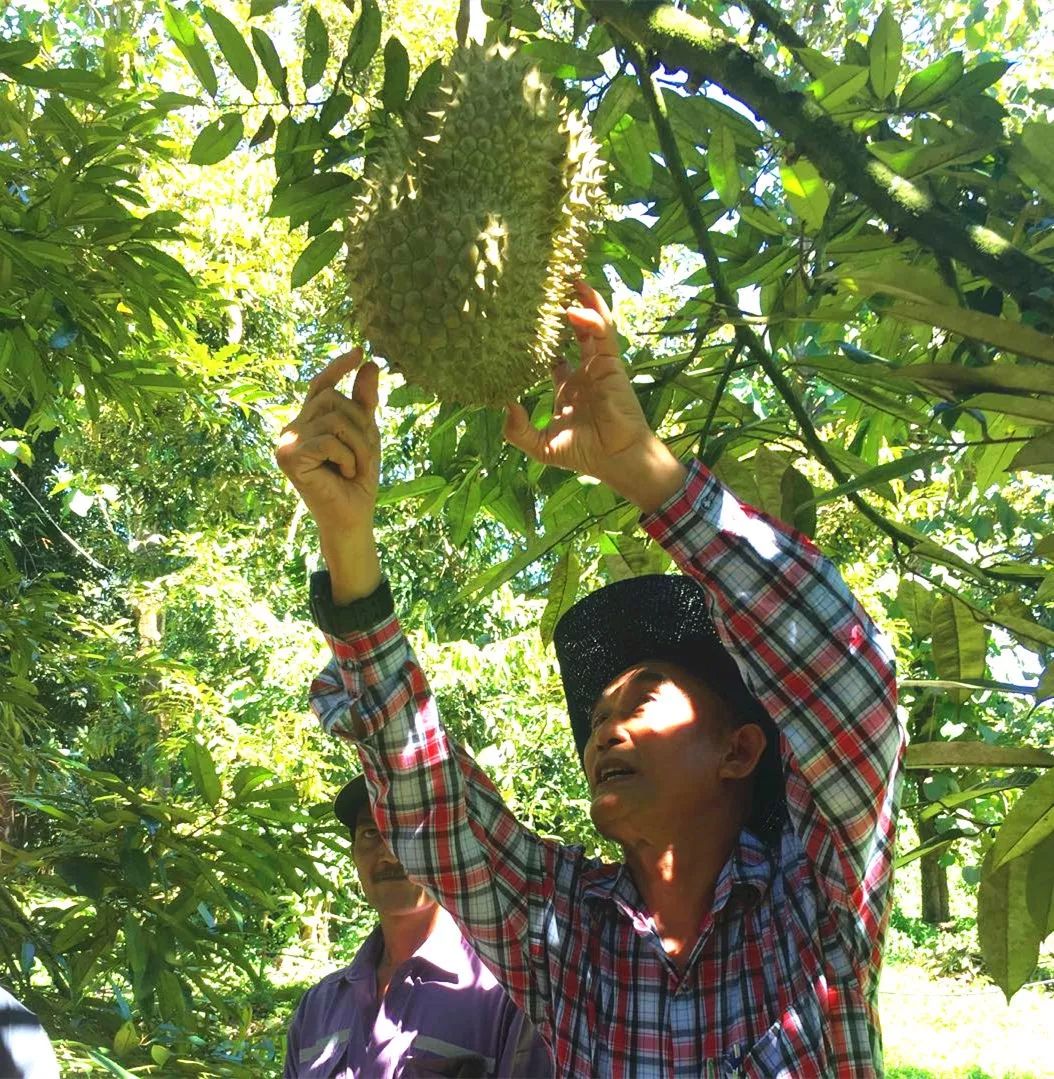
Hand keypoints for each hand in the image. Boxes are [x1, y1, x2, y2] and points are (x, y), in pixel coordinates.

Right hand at [276, 349, 381, 601]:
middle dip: (360, 424)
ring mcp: (286, 442)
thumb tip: (370, 363)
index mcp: (308, 422)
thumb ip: (364, 402)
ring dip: (358, 444)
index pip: (320, 386)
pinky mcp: (288, 457)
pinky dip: (347, 457)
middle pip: (332, 400)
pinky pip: (328, 440)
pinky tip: (344, 473)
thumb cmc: (357, 480)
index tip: (360, 352)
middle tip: (365, 454)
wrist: (352, 517)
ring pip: (334, 419)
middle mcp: (292, 428)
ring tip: (355, 467)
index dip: (338, 367)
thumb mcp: (366, 435)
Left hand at [503, 282, 686, 512]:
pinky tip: (574, 304)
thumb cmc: (584, 454)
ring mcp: (598, 363)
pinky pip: (602, 331)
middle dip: (560, 307)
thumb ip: (518, 430)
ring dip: (579, 299)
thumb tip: (504, 405)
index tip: (520, 320)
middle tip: (542, 285)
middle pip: (571, 329)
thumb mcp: (541, 445)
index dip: (539, 336)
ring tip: (565, 275)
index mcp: (567, 386)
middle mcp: (583, 370)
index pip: (552, 353)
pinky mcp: (612, 361)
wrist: (616, 460)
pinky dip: (590, 314)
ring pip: (589, 322)